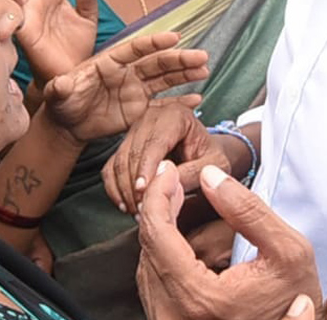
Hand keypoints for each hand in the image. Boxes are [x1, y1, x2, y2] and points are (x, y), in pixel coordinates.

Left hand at [44, 32, 208, 142]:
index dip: (154, 43)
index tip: (174, 37)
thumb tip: (61, 84)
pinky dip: (179, 101)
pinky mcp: (139, 108)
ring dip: (185, 73)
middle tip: (202, 56)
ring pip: (164, 79)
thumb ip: (61, 87)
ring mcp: (135, 90)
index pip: (135, 49)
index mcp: (108, 62)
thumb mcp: (58, 94)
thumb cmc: (61, 103)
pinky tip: (197, 98)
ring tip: (205, 69)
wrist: (67, 124)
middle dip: (178, 59)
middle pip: (156, 62)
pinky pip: (162, 103)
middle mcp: (126, 72)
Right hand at [103, 101, 229, 216]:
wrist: (205, 154)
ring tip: (137, 212)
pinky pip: (111, 168)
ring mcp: (135, 129)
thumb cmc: (212, 157)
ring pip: (118, 161)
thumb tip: (168, 182)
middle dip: (134, 184)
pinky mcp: (125, 145)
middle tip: (143, 210)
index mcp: (175, 114)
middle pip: (132, 151)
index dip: (147, 168)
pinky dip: (114, 188)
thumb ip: (195, 172)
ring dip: (124, 190)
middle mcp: (151, 116)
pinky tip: (125, 205)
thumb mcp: (215, 164)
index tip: (143, 191)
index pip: (155, 142)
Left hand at [136, 162, 321, 319]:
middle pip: (148, 246)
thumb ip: (248, 210)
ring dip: (158, 228)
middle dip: (157, 205)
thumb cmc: (295, 299)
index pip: (157, 233)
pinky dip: (160, 251)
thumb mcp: (288, 250)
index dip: (158, 194)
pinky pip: (152, 281)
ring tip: (172, 200)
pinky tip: (175, 234)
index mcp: (200, 299)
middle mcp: (175, 316)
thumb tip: (208, 176)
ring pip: (146, 263)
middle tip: (170, 178)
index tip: (167, 170)